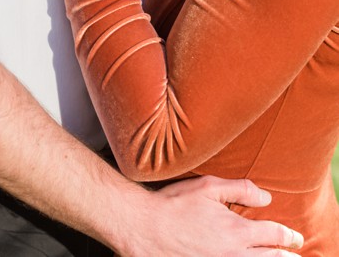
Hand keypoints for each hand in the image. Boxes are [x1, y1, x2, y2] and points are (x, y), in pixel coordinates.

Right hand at [119, 176, 302, 255]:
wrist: (143, 227)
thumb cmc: (172, 205)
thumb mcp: (206, 187)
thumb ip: (240, 189)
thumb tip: (266, 197)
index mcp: (238, 231)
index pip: (275, 234)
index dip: (289, 235)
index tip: (295, 237)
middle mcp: (235, 253)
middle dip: (285, 255)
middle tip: (292, 254)